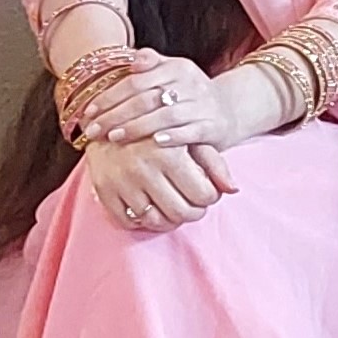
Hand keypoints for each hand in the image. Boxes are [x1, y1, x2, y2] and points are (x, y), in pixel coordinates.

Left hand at [75, 50, 240, 148]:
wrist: (230, 111)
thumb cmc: (189, 95)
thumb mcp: (172, 74)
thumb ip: (150, 64)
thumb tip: (132, 59)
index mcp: (176, 67)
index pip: (136, 80)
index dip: (110, 96)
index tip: (88, 112)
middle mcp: (190, 83)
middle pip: (146, 98)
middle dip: (116, 115)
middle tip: (94, 130)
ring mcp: (203, 105)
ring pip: (165, 115)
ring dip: (137, 127)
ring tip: (115, 138)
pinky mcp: (213, 126)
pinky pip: (190, 131)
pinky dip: (172, 136)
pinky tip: (154, 143)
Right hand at [81, 138, 238, 232]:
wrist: (109, 116)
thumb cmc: (157, 128)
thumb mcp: (188, 137)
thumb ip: (214, 162)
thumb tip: (234, 189)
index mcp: (169, 153)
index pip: (203, 195)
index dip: (210, 197)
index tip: (206, 191)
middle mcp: (144, 168)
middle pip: (181, 212)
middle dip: (193, 212)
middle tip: (192, 203)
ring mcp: (122, 181)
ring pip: (155, 221)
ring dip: (169, 219)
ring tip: (173, 205)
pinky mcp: (104, 190)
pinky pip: (127, 221)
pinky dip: (142, 220)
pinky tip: (150, 207)